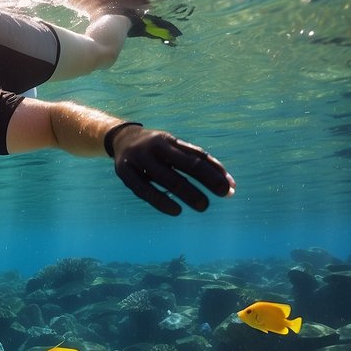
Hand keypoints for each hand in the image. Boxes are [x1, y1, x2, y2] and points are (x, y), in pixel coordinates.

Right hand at [109, 124, 234, 214]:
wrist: (120, 139)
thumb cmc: (156, 149)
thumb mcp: (173, 148)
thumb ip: (196, 161)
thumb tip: (228, 183)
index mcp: (169, 140)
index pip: (197, 156)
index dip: (215, 171)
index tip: (230, 187)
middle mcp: (155, 147)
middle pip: (186, 164)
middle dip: (207, 180)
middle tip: (223, 194)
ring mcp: (138, 160)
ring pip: (167, 178)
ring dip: (187, 193)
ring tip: (203, 206)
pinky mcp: (125, 173)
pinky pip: (145, 191)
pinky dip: (162, 201)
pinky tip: (176, 211)